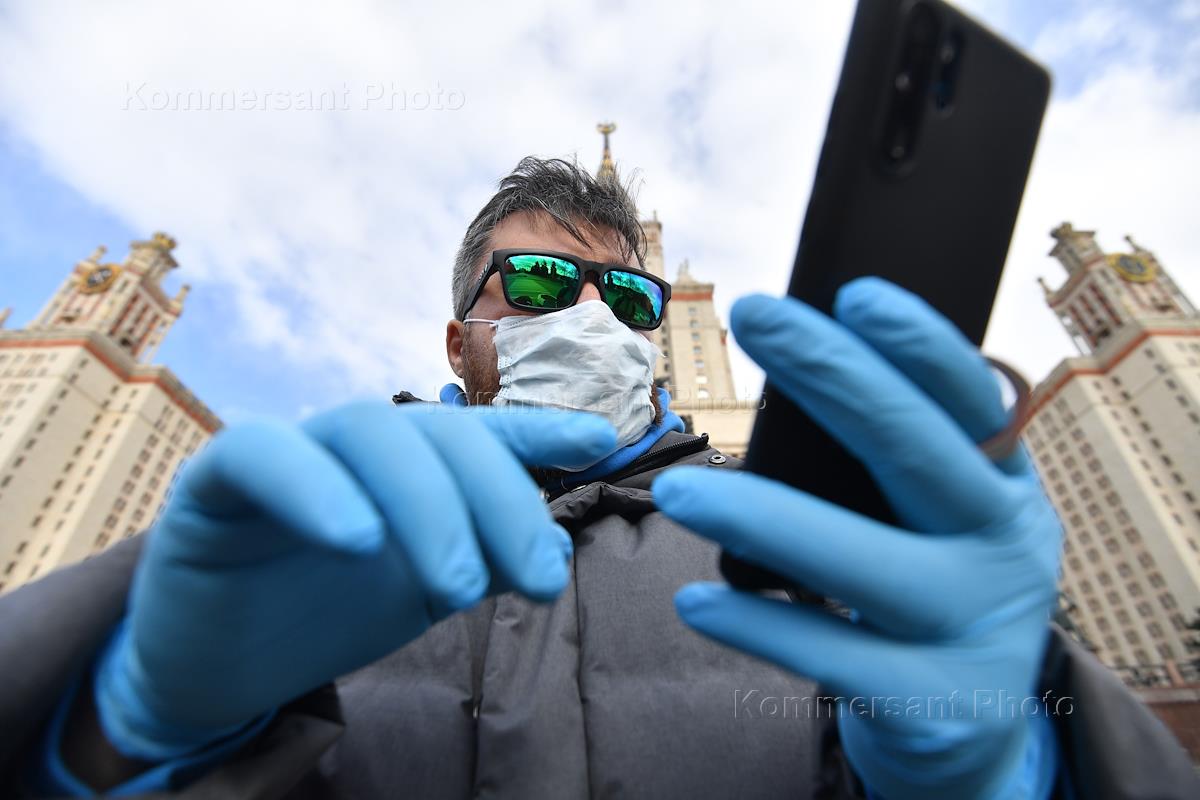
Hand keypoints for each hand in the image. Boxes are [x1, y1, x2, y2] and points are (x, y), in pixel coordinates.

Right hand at [96, 402, 615, 758]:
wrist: (219, 663)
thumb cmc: (328, 613)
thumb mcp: (424, 589)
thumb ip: (485, 559)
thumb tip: (555, 550)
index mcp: (410, 466)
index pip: (480, 434)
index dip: (541, 429)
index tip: (600, 439)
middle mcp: (356, 445)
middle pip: (437, 433)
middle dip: (498, 499)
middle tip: (536, 580)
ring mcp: (289, 448)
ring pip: (365, 428)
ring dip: (425, 500)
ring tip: (458, 586)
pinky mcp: (214, 475)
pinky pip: (263, 453)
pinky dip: (315, 487)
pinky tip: (358, 539)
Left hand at [652, 278, 1060, 798]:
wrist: (973, 727)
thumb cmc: (933, 588)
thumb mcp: (941, 520)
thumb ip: (897, 461)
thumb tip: (801, 364)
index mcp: (1007, 486)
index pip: (973, 400)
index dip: (921, 344)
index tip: (853, 292)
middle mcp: (1007, 547)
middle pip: (918, 451)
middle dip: (834, 375)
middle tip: (757, 315)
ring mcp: (976, 629)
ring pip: (865, 562)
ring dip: (762, 517)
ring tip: (675, 493)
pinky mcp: (932, 702)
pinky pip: (830, 655)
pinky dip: (756, 624)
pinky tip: (695, 600)